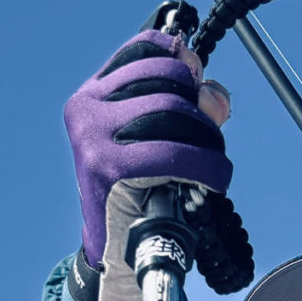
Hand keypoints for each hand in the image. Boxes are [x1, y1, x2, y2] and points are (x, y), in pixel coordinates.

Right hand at [64, 30, 233, 267]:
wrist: (116, 250)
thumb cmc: (142, 194)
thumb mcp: (161, 139)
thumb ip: (189, 108)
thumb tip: (214, 95)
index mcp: (94, 95)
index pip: (144, 50)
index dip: (180, 57)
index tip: (197, 79)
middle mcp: (87, 108)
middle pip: (166, 77)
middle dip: (200, 103)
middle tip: (211, 137)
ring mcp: (92, 135)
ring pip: (172, 109)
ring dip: (207, 137)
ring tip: (213, 163)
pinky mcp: (106, 165)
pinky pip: (173, 152)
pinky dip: (206, 165)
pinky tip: (215, 178)